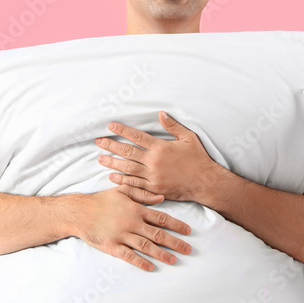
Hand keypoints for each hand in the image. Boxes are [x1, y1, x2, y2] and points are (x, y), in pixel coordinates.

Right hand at [73, 185, 191, 271]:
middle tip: (189, 250)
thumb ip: (142, 194)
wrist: (79, 212)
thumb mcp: (122, 191)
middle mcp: (132, 223)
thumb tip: (161, 198)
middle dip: (175, 242)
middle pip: (158, 234)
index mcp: (136, 210)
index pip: (161, 218)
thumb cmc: (101, 200)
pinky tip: (151, 267)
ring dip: (162, 254)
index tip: (188, 231)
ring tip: (174, 260)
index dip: (176, 225)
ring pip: (146, 246)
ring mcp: (122, 236)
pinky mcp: (112, 246)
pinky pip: (128, 256)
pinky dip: (140, 262)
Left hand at [96, 113, 221, 201]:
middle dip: (111, 146)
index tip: (110, 126)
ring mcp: (153, 177)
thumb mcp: (189, 138)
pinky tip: (112, 177)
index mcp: (161, 147)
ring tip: (100, 159)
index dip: (122, 130)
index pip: (137, 136)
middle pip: (127, 152)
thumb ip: (173, 126)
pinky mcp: (154, 189)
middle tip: (98, 142)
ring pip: (127, 169)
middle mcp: (154, 162)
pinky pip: (134, 184)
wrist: (205, 182)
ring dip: (112, 163)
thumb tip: (161, 113)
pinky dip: (122, 180)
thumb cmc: (198, 159)